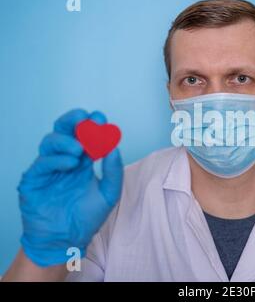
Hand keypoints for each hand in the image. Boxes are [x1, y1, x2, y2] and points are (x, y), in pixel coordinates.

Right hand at [18, 109, 122, 266]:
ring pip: (50, 142)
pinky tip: (70, 163)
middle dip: (74, 120)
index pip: (85, 136)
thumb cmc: (86, 217)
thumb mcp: (108, 194)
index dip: (92, 125)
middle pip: (64, 131)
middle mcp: (64, 161)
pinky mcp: (34, 180)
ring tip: (80, 149)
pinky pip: (42, 163)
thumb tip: (115, 147)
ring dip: (66, 140)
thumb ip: (113, 172)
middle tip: (86, 118)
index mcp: (82, 161)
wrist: (66, 241)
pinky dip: (56, 159)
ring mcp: (48, 169)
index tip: (101, 118)